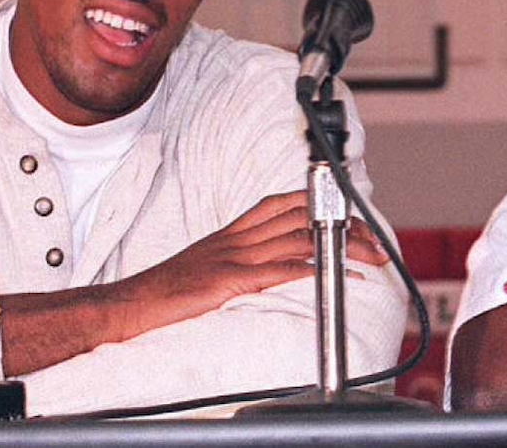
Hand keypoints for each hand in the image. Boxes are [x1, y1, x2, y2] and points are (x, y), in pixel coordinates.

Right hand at [110, 189, 387, 340]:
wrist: (131, 304)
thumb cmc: (168, 291)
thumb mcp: (209, 265)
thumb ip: (240, 258)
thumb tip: (271, 263)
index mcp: (233, 231)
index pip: (284, 203)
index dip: (321, 205)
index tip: (352, 214)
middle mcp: (237, 238)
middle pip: (301, 219)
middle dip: (344, 225)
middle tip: (376, 239)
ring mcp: (233, 257)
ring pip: (298, 240)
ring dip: (341, 247)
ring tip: (371, 256)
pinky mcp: (228, 281)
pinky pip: (277, 270)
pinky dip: (311, 270)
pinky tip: (334, 276)